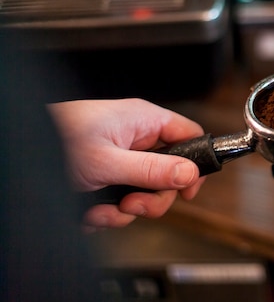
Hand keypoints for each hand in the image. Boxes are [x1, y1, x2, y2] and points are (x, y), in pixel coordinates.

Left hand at [48, 98, 206, 231]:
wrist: (18, 151)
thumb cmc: (56, 140)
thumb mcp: (108, 161)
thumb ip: (152, 170)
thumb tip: (189, 174)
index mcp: (143, 121)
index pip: (190, 137)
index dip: (195, 164)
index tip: (187, 190)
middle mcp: (135, 138)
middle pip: (169, 173)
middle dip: (152, 198)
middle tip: (132, 205)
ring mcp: (120, 158)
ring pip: (144, 192)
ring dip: (124, 210)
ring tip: (101, 209)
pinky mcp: (105, 176)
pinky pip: (121, 200)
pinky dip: (106, 213)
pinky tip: (90, 210)